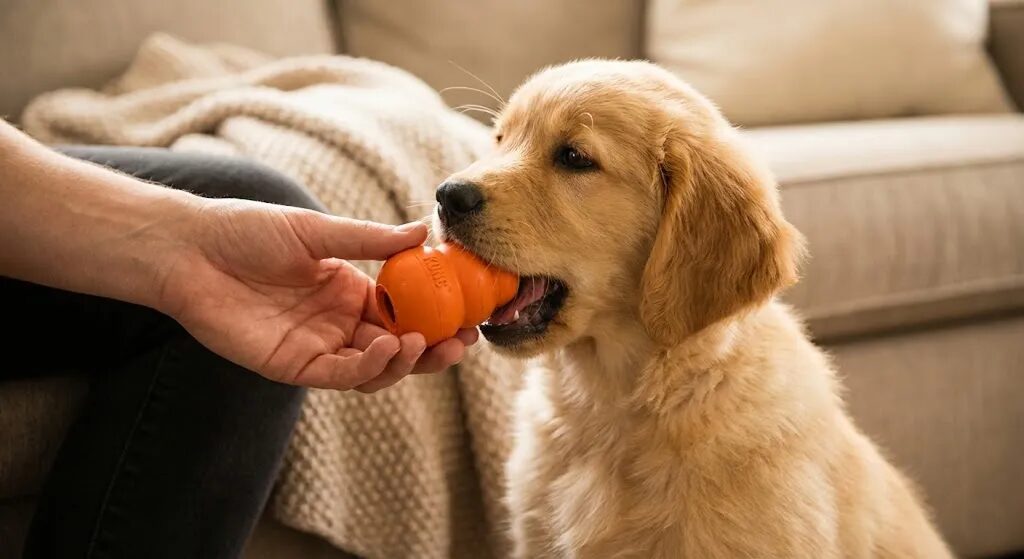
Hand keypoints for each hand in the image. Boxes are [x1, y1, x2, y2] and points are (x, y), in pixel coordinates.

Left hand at [160, 198, 476, 390]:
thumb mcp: (317, 231)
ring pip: (375, 368)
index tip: (468, 313)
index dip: (437, 316)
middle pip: (398, 347)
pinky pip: (341, 375)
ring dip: (405, 361)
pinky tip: (387, 346)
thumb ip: (371, 239)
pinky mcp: (293, 366)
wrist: (189, 249)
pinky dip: (368, 367)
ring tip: (423, 342)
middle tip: (462, 341)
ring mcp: (318, 346)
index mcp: (349, 290)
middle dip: (434, 349)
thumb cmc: (247, 231)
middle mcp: (339, 322)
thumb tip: (425, 229)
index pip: (405, 311)